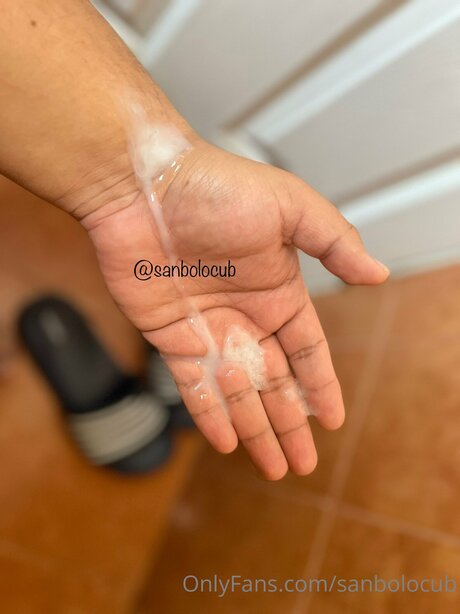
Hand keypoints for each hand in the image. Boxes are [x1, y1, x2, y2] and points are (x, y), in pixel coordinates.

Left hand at [80, 139, 388, 479]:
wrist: (142, 186)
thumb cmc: (216, 188)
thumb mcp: (291, 207)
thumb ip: (335, 242)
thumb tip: (378, 273)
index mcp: (278, 291)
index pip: (307, 350)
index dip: (320, 386)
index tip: (332, 421)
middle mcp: (246, 316)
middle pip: (275, 382)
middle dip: (290, 423)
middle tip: (303, 465)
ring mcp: (209, 329)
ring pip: (238, 392)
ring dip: (256, 430)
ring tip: (272, 467)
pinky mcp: (170, 337)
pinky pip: (194, 385)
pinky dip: (210, 414)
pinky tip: (227, 443)